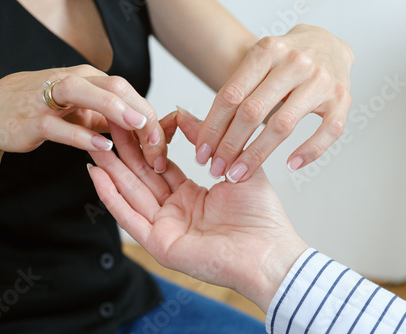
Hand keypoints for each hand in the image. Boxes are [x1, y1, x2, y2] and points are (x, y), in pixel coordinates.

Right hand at [0, 65, 166, 171]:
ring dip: (114, 108)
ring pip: (85, 93)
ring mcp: (49, 99)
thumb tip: (144, 129)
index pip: (126, 90)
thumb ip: (108, 117)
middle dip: (141, 112)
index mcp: (87, 78)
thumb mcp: (80, 110)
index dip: (149, 113)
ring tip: (138, 126)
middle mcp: (71, 81)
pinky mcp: (32, 120)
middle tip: (159, 140)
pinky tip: (103, 145)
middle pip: (114, 87)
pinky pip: (59, 126)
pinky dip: (82, 135)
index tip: (162, 140)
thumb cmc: (40, 109)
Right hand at [88, 111, 307, 311]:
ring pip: (130, 194)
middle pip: (140, 177)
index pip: (160, 166)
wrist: (269, 253)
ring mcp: (164, 228)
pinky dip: (111, 196)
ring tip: (93, 145)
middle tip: (104, 127)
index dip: (145, 145)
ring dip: (110, 170)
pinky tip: (97, 175)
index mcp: (192, 196)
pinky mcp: (158, 244)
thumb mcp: (235, 165)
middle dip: (122, 152)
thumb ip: (207, 139)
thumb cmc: (261, 217)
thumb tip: (183, 113)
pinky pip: (130, 217)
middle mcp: (174, 211)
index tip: (132, 124)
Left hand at [196, 24, 353, 181]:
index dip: (212, 127)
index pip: (231, 95)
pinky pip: (327, 132)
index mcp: (267, 51)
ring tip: (238, 173)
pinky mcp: (342, 99)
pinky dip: (309, 151)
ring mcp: (321, 81)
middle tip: (215, 169)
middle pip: (252, 112)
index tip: (200, 152)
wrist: (327, 41)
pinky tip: (290, 165)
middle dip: (229, 146)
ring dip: (256, 155)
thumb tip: (193, 128)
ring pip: (283, 124)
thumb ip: (232, 91)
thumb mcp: (256, 62)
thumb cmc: (284, 59)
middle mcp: (295, 63)